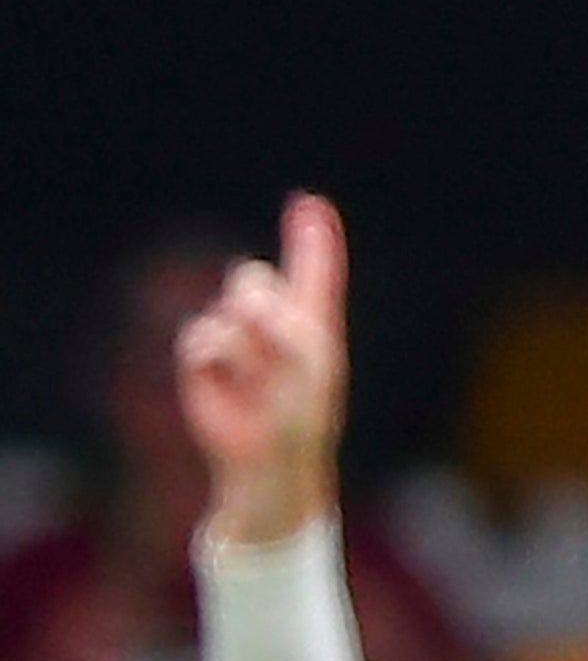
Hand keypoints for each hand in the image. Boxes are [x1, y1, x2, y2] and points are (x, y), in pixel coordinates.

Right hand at [174, 194, 350, 546]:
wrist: (269, 457)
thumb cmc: (301, 414)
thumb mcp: (308, 366)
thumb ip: (281, 322)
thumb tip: (241, 292)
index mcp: (314, 323)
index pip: (315, 271)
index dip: (313, 236)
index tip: (311, 202)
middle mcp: (275, 322)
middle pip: (254, 278)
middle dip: (262, 307)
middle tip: (275, 349)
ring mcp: (238, 338)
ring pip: (226, 307)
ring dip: (244, 343)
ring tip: (257, 379)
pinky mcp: (206, 358)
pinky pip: (200, 334)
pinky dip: (215, 358)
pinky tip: (228, 383)